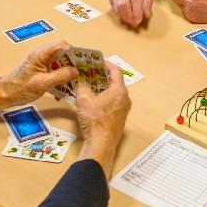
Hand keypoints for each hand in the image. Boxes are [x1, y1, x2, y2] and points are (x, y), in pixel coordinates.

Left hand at [0, 41, 77, 109]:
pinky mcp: (41, 71)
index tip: (82, 62)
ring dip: (67, 74)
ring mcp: (41, 63)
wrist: (6, 95)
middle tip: (82, 74)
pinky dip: (60, 80)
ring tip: (75, 83)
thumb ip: (60, 76)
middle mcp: (42, 56)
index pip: (61, 45)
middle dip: (73, 64)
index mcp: (41, 54)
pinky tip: (62, 91)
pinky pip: (55, 71)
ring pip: (60, 64)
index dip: (73, 52)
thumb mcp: (43, 83)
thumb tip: (76, 71)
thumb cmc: (22, 88)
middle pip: (62, 54)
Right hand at [75, 63, 130, 177]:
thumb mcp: (84, 100)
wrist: (101, 145)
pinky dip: (103, 98)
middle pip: (115, 82)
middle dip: (101, 76)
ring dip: (102, 88)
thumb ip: (82, 87)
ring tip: (88, 85)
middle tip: (89, 72)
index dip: (106, 64)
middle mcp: (125, 99)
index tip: (96, 61)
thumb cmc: (94, 120)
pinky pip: (112, 103)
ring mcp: (123, 110)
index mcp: (119, 91)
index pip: (116, 71)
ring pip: (113, 93)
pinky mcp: (119, 118)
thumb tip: (81, 82)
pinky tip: (92, 100)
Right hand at [108, 0, 153, 27]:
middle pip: (123, 4)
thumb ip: (148, 4)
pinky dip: (120, 15)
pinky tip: (125, 16)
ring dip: (124, 18)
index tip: (139, 20)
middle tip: (134, 24)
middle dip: (129, 17)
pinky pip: (113, 8)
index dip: (136, 11)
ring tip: (131, 21)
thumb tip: (145, 16)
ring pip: (117, 7)